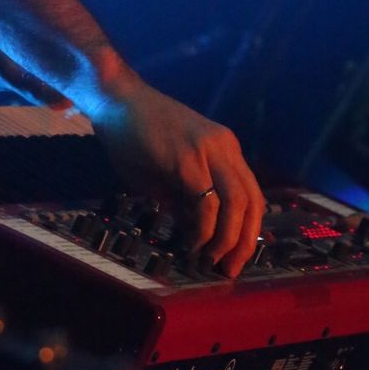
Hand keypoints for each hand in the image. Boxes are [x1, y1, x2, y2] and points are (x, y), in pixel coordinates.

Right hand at [89, 78, 264, 277]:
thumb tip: (196, 232)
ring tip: (211, 259)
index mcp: (225, 149)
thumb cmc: (135, 134)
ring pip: (237, 203)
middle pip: (253, 202)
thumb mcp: (166, 173)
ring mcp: (208, 151)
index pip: (252, 194)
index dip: (248, 230)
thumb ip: (183, 199)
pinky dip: (204, 228)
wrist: (115, 100)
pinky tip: (192, 242)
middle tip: (230, 269)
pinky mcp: (187, 159)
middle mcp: (225, 148)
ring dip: (227, 238)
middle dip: (244, 241)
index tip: (235, 257)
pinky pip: (207, 202)